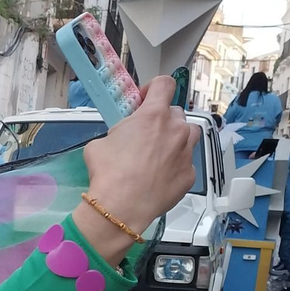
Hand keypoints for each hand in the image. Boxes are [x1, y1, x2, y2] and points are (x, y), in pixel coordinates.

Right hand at [75, 75, 196, 265]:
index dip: (154, 88)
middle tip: (146, 135)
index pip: (165, 84)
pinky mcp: (190, 175)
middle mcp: (176, 129)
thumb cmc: (108, 172)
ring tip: (158, 154)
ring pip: (189, 135)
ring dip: (176, 139)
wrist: (122, 206)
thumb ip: (117, 133)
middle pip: (176, 112)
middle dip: (163, 120)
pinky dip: (175, 167)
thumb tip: (119, 140)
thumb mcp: (100, 144)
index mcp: (153, 115)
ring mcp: (186, 152)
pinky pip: (185, 164)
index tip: (145, 99)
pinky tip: (159, 178)